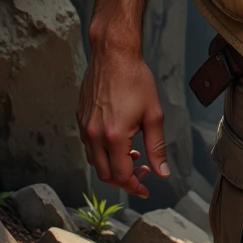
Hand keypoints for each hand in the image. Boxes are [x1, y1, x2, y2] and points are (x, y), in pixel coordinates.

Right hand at [76, 34, 169, 198]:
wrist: (113, 54)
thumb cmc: (135, 79)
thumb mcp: (153, 114)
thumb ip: (157, 147)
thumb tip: (163, 173)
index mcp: (113, 137)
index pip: (121, 175)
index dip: (135, 185)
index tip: (145, 189)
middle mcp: (94, 135)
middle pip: (105, 174)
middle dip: (124, 179)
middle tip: (142, 172)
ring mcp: (84, 127)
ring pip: (94, 162)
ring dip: (112, 166)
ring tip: (133, 154)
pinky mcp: (80, 118)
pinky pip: (88, 146)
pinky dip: (102, 152)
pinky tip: (119, 141)